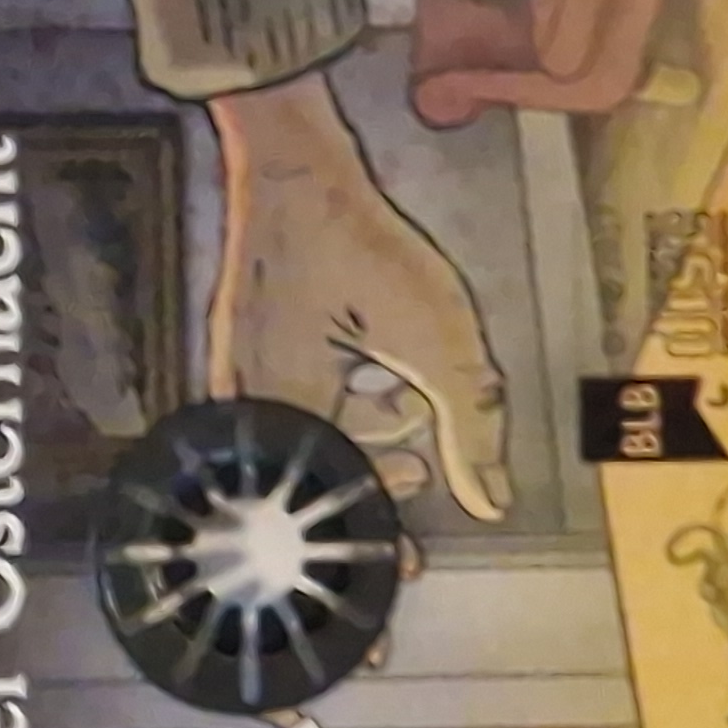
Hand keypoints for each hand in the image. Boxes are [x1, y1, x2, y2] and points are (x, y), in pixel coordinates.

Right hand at [203, 74, 513, 519]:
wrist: (291, 168)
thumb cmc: (360, 249)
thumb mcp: (438, 339)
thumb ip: (470, 424)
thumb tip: (491, 504)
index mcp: (291, 419)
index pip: (337, 504)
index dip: (377, 536)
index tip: (410, 559)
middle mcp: (251, 408)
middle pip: (314, 478)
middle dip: (370, 481)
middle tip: (415, 475)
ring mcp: (237, 376)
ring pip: (300, 438)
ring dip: (358, 437)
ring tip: (403, 413)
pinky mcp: (239, 346)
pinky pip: (282, 402)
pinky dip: (329, 406)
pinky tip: (363, 377)